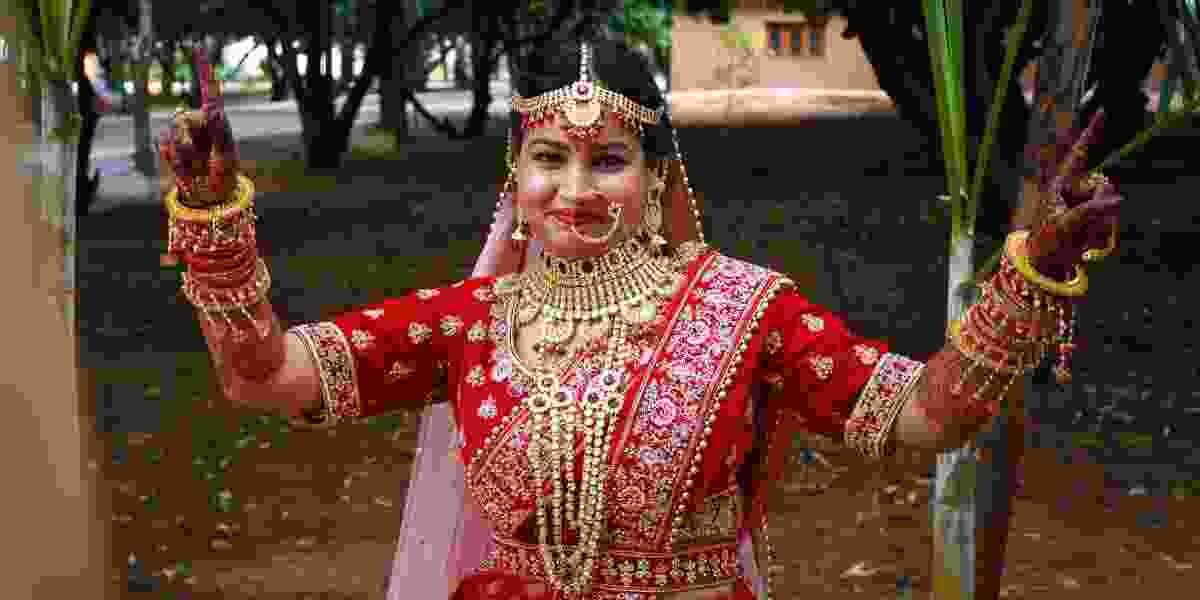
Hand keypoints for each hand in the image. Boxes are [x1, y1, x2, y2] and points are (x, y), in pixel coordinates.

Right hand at [159, 48, 239, 208]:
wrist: (209, 199)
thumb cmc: (224, 178)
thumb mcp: (227, 157)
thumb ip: (221, 134)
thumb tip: (215, 109)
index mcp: (216, 125)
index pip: (209, 96)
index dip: (204, 73)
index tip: (198, 49)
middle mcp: (197, 126)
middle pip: (184, 118)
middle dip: (189, 137)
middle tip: (200, 156)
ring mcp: (181, 137)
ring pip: (173, 135)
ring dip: (185, 155)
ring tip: (197, 169)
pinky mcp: (169, 148)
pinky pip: (165, 148)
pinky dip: (174, 161)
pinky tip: (186, 171)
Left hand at [1025, 109, 1122, 280]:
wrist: (1045, 264)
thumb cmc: (1047, 242)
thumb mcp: (1067, 225)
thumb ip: (1092, 211)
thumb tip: (1119, 199)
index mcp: (1061, 185)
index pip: (1080, 154)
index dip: (1091, 133)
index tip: (1101, 111)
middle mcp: (1074, 190)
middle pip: (1103, 185)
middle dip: (1100, 205)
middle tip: (1084, 227)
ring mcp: (1084, 203)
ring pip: (1110, 204)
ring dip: (1100, 225)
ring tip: (1081, 240)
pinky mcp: (1091, 217)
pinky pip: (1110, 219)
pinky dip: (1103, 234)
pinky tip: (1088, 245)